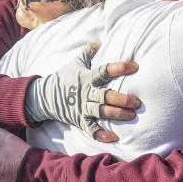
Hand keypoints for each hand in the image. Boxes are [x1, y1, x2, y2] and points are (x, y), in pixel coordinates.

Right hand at [25, 42, 140, 142]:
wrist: (45, 97)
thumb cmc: (65, 78)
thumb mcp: (75, 62)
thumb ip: (88, 51)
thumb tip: (99, 43)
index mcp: (86, 78)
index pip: (104, 71)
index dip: (119, 68)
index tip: (135, 66)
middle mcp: (86, 93)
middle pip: (105, 96)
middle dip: (122, 99)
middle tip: (137, 102)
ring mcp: (82, 108)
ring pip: (101, 112)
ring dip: (117, 114)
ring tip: (131, 115)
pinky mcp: (80, 121)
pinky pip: (92, 130)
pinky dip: (102, 135)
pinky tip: (115, 137)